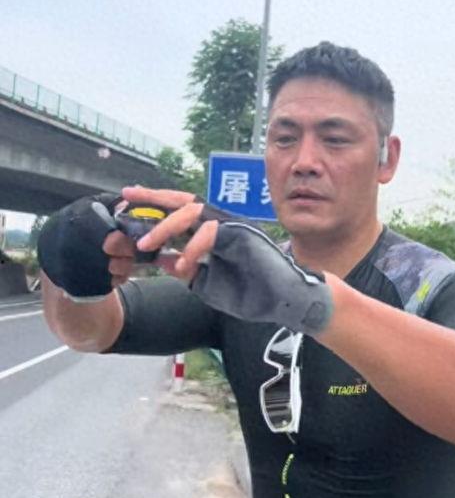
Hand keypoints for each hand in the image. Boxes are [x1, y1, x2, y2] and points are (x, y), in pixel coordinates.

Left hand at [123, 186, 332, 334]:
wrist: (283, 302)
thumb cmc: (251, 293)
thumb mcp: (207, 283)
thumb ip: (187, 269)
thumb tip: (163, 260)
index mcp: (211, 233)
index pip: (179, 213)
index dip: (156, 209)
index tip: (130, 206)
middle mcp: (220, 223)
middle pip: (182, 200)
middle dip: (154, 198)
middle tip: (128, 196)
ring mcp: (232, 225)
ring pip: (193, 211)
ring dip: (166, 226)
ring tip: (146, 244)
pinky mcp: (242, 233)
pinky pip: (211, 232)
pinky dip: (193, 247)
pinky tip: (184, 264)